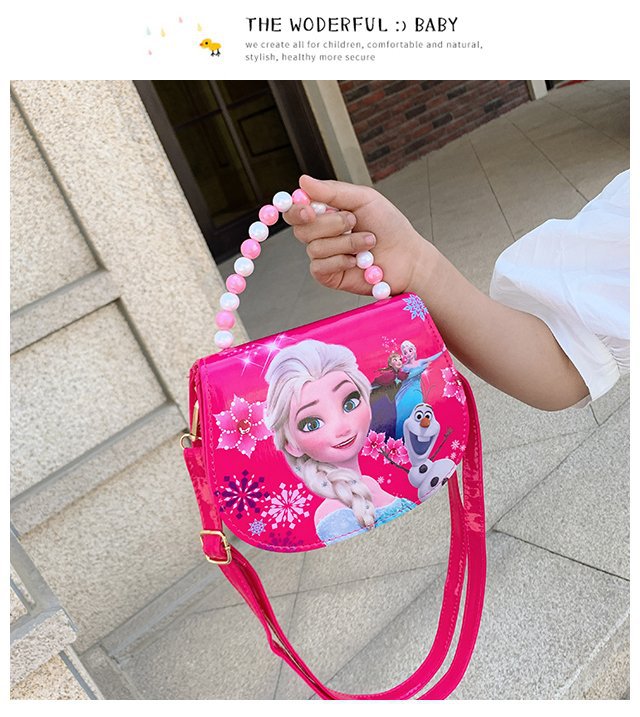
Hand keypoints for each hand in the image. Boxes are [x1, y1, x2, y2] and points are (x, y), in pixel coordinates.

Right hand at [283, 175, 428, 295]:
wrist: (408, 256)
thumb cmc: (389, 226)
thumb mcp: (364, 199)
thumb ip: (332, 191)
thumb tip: (303, 181)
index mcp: (325, 213)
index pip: (295, 210)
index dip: (296, 210)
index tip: (309, 209)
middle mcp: (320, 234)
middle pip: (301, 229)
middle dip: (331, 224)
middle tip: (354, 221)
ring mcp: (323, 256)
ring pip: (314, 248)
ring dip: (346, 243)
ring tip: (369, 241)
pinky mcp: (328, 275)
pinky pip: (320, 266)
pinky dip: (341, 261)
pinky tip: (357, 261)